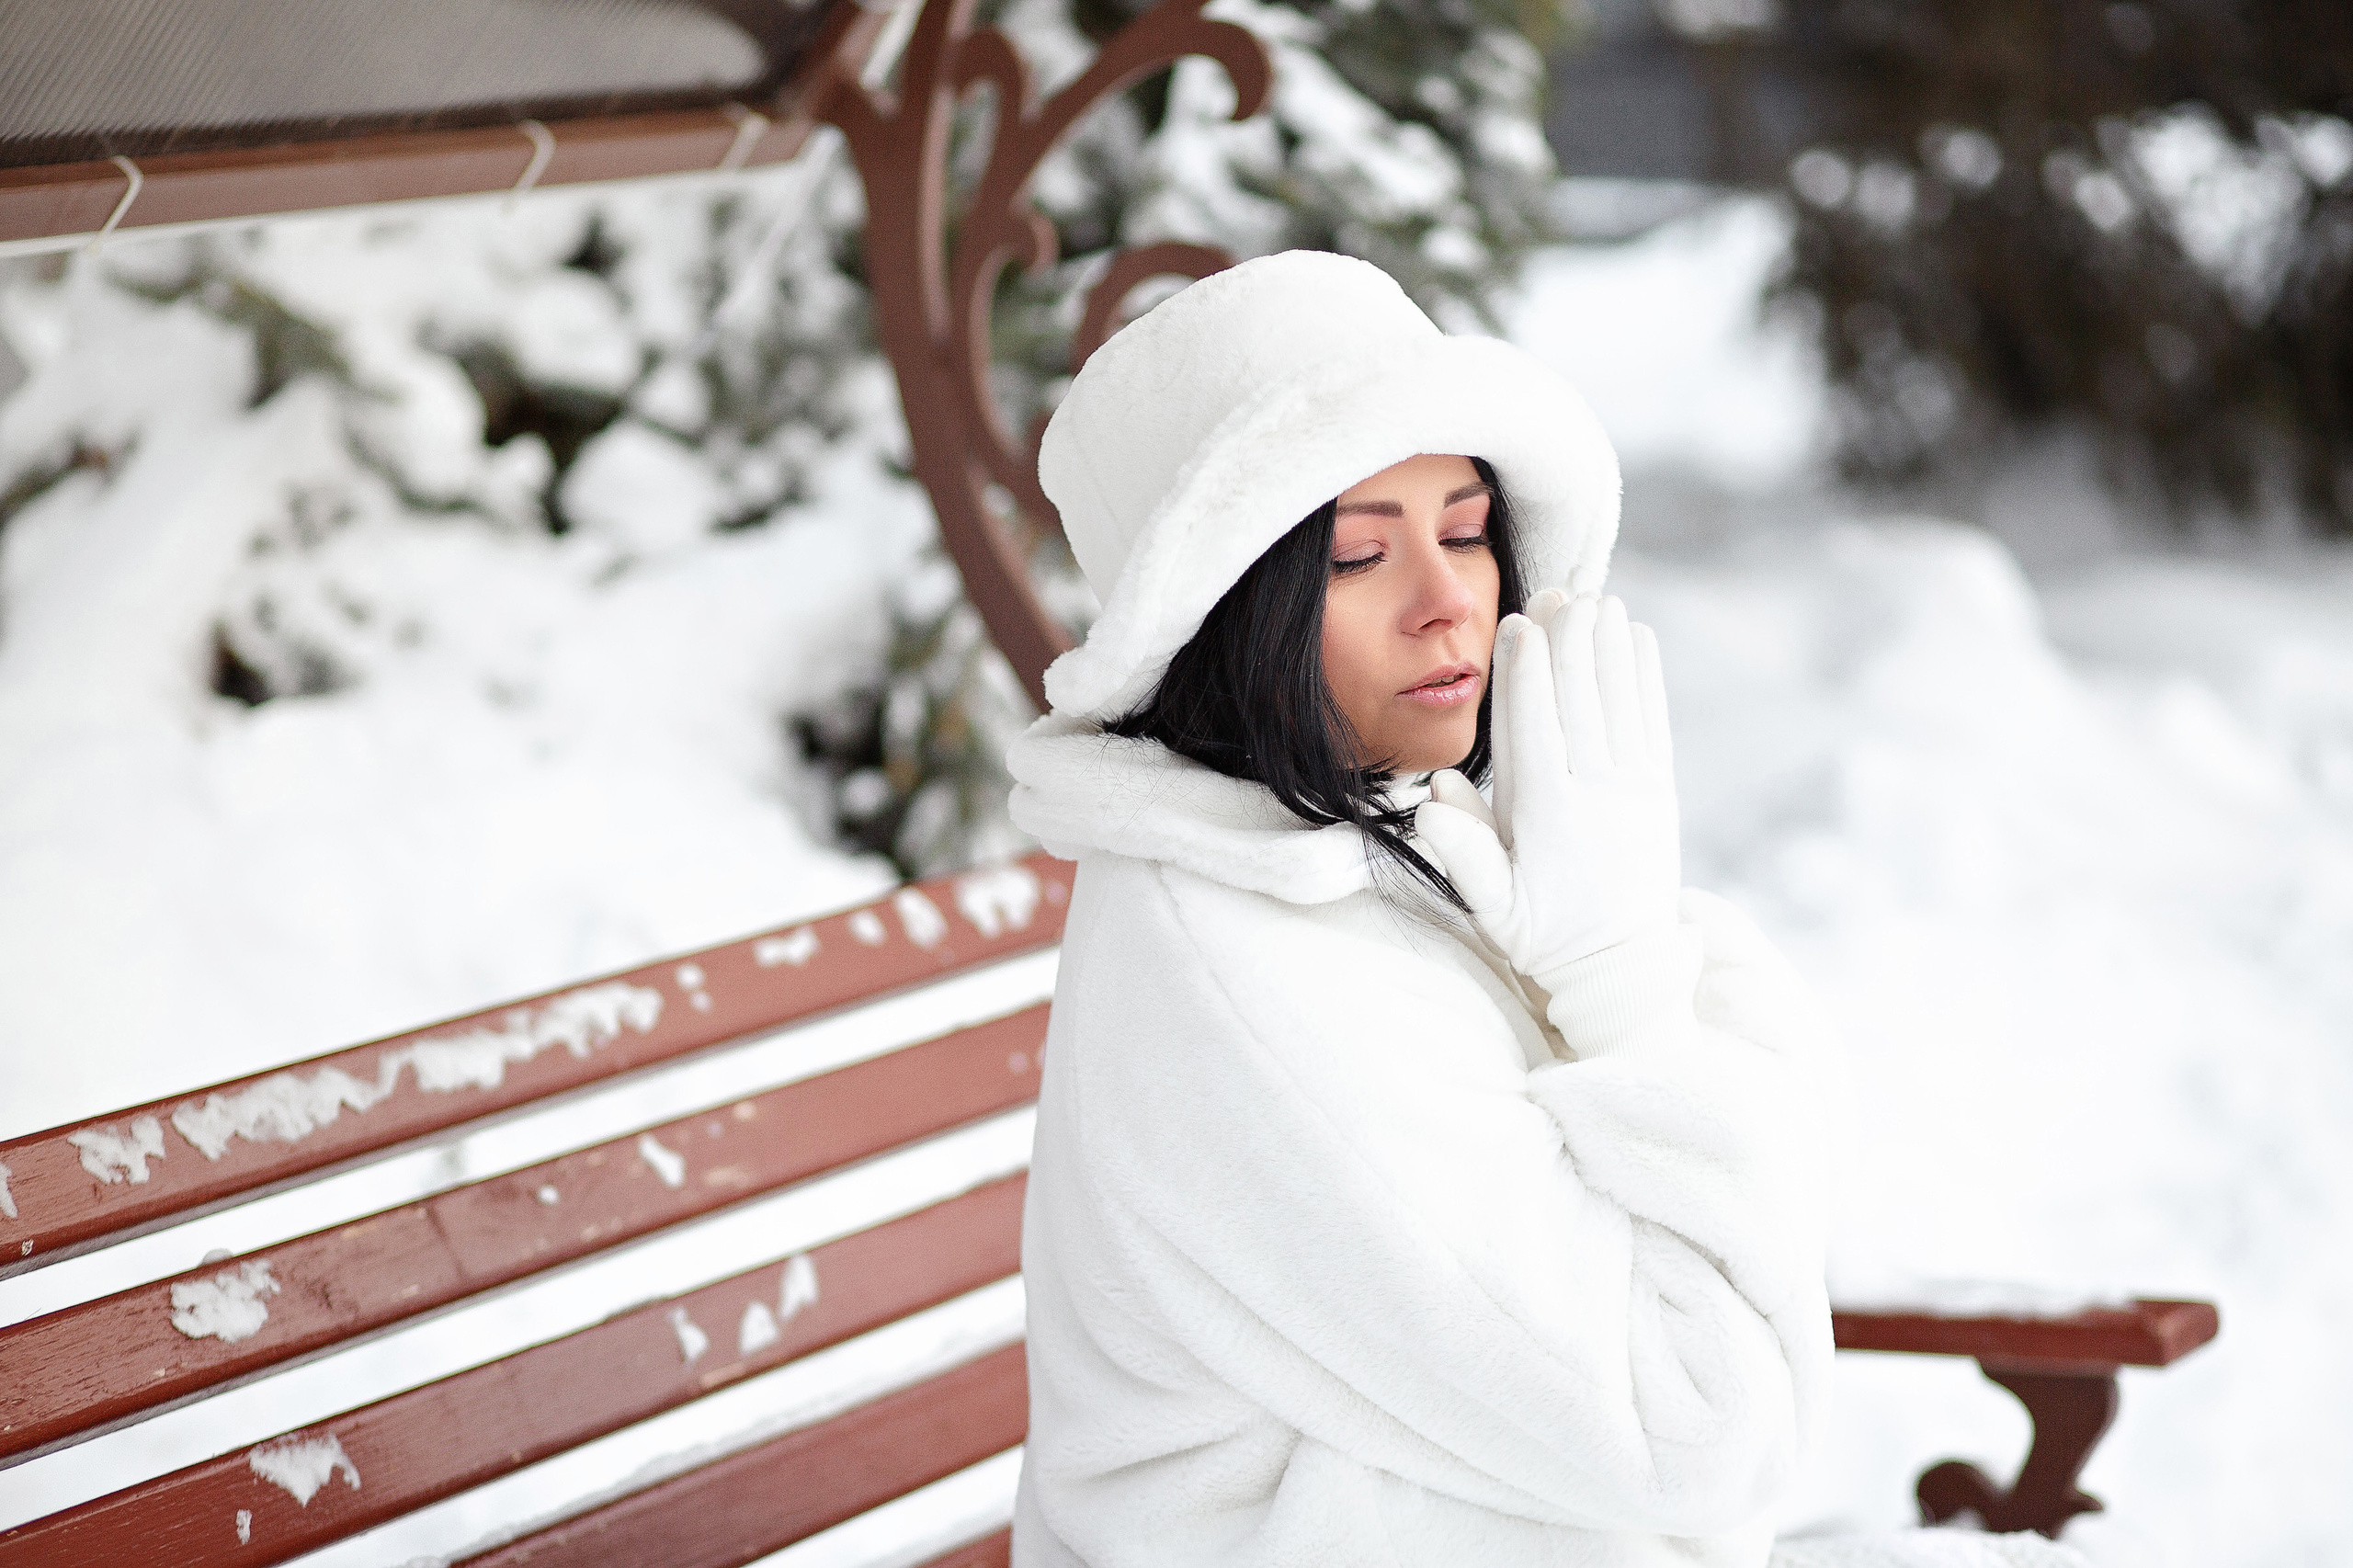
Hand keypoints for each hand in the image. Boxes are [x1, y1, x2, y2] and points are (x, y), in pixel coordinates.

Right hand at [1415, 592, 1680, 986]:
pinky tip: (1638, 638)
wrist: (1622, 968)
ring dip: (1609, 648)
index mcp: (1549, 822)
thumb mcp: (1495, 910)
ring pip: (1620, 705)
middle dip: (1570, 644)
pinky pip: (1653, 723)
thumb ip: (1464, 855)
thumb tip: (1430, 802)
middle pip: (1581, 706)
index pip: (1534, 734)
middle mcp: (1596, 799)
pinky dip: (1646, 677)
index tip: (1519, 626)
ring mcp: (1635, 793)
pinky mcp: (1660, 793)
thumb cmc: (1545, 935)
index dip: (1526, 677)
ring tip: (1598, 599)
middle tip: (1560, 592)